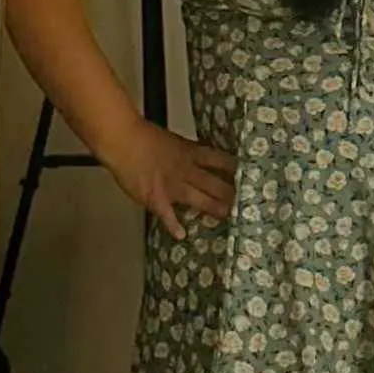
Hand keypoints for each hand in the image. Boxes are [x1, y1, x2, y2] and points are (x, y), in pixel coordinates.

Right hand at [110, 117, 236, 241]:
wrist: (122, 139)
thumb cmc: (145, 137)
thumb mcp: (174, 141)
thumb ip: (190, 153)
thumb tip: (203, 160)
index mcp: (191, 153)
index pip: (220, 160)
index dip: (236, 170)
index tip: (251, 177)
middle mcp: (186, 170)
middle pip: (215, 183)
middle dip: (232, 194)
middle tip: (248, 204)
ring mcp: (172, 185)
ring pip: (199, 199)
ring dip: (215, 208)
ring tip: (230, 217)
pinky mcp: (155, 197)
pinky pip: (166, 213)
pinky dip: (173, 224)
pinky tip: (181, 234)